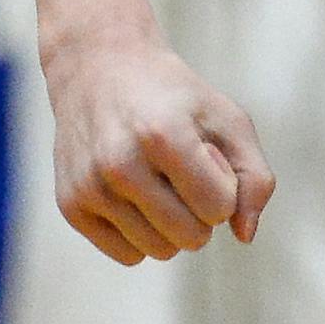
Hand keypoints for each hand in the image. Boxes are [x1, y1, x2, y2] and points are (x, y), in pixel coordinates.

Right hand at [43, 33, 274, 265]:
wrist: (102, 67)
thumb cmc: (174, 97)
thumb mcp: (227, 117)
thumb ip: (254, 175)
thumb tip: (245, 235)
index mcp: (164, 135)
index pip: (219, 208)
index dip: (224, 186)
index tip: (209, 156)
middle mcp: (120, 164)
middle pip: (191, 237)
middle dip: (201, 210)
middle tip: (186, 170)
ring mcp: (90, 187)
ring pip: (159, 252)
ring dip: (171, 225)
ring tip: (160, 179)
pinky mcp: (70, 205)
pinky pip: (127, 256)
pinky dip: (141, 234)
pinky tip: (136, 194)